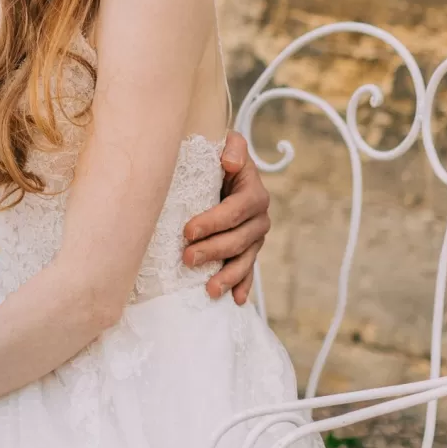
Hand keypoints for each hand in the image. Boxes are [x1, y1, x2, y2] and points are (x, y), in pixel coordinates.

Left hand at [182, 131, 270, 303]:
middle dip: (213, 250)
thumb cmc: (219, 160)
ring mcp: (255, 237)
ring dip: (228, 275)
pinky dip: (242, 285)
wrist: (226, 172)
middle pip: (239, 239)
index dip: (213, 221)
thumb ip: (233, 147)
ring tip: (209, 289)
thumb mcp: (227, 146)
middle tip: (187, 258)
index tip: (187, 230)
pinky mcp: (249, 250)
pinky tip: (236, 301)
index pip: (235, 211)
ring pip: (244, 259)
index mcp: (253, 193)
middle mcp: (259, 217)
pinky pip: (248, 271)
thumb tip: (231, 161)